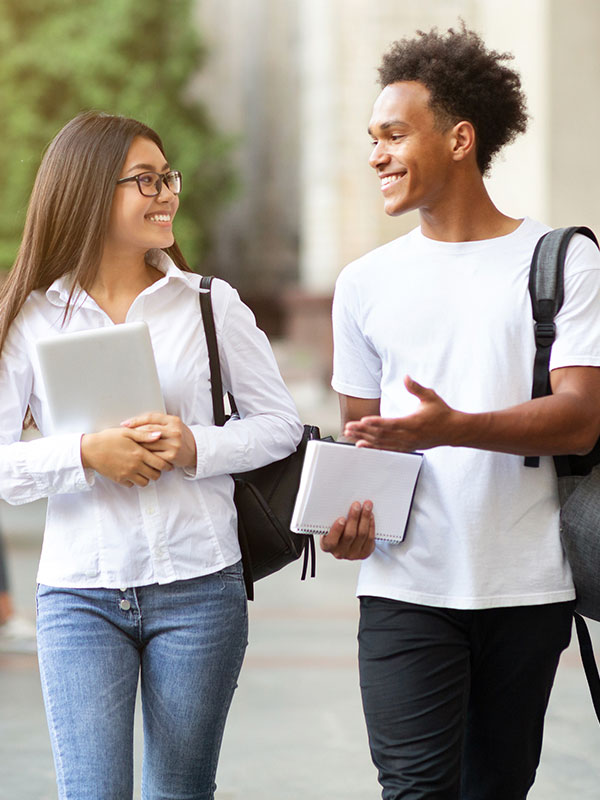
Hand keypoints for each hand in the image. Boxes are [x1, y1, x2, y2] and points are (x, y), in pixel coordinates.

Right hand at [81, 427, 173, 487]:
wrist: (90, 449)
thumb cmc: (108, 438)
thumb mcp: (127, 432)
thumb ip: (145, 435)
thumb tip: (160, 435)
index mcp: (139, 453)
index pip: (160, 464)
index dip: (167, 465)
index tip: (168, 464)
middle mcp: (135, 465)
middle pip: (155, 475)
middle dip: (158, 472)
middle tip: (156, 467)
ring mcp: (127, 474)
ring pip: (145, 482)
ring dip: (147, 477)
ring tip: (144, 470)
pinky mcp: (119, 479)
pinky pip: (132, 485)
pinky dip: (134, 481)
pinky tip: (133, 473)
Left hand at [120, 413, 196, 469]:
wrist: (195, 451)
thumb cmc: (181, 437)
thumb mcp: (173, 425)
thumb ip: (159, 422)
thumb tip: (136, 422)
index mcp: (173, 421)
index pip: (151, 417)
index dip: (136, 420)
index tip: (124, 424)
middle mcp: (174, 431)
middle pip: (148, 429)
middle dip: (134, 432)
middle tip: (123, 435)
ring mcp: (173, 444)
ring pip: (149, 443)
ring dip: (137, 444)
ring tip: (127, 445)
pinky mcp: (171, 456)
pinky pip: (153, 454)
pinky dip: (144, 454)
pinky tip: (137, 454)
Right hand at [320, 501, 374, 559]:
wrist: (347, 542)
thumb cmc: (337, 530)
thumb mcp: (330, 525)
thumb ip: (333, 519)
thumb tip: (342, 504)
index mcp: (327, 545)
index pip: (331, 540)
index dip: (337, 530)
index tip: (342, 518)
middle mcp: (339, 552)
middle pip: (349, 535)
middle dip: (354, 518)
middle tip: (356, 505)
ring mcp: (353, 554)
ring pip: (361, 535)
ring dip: (365, 518)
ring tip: (367, 506)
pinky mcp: (365, 553)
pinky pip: (370, 538)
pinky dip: (371, 525)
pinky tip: (371, 516)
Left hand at [343, 375, 460, 451]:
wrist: (453, 431)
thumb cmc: (442, 413)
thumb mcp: (430, 397)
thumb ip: (417, 388)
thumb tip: (406, 378)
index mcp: (413, 423)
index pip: (391, 423)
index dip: (376, 422)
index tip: (363, 420)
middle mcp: (408, 436)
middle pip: (381, 434)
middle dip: (363, 430)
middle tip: (348, 427)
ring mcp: (406, 444)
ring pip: (381, 442)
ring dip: (364, 438)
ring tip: (350, 434)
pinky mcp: (406, 448)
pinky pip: (386, 448)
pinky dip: (372, 447)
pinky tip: (361, 445)